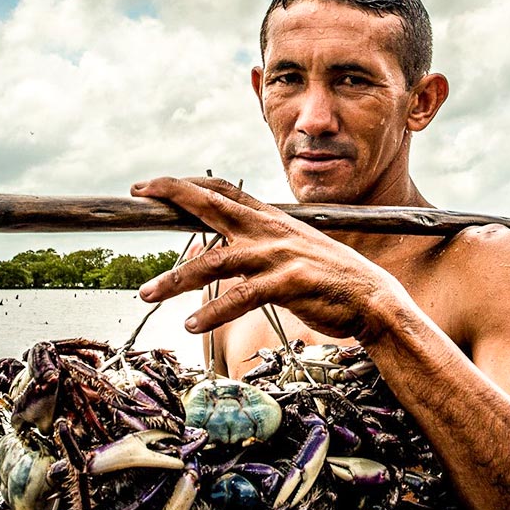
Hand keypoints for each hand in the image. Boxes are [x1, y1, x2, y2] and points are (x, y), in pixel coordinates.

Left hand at [130, 176, 403, 341]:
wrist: (371, 296)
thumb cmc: (327, 275)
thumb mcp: (291, 248)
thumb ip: (256, 243)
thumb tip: (216, 247)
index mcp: (270, 219)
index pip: (222, 190)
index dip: (185, 184)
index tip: (152, 184)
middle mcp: (269, 230)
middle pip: (212, 206)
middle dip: (173, 197)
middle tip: (138, 194)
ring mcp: (278, 255)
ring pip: (214, 262)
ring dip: (176, 279)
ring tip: (146, 293)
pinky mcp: (288, 284)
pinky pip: (240, 298)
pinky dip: (212, 312)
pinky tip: (191, 324)